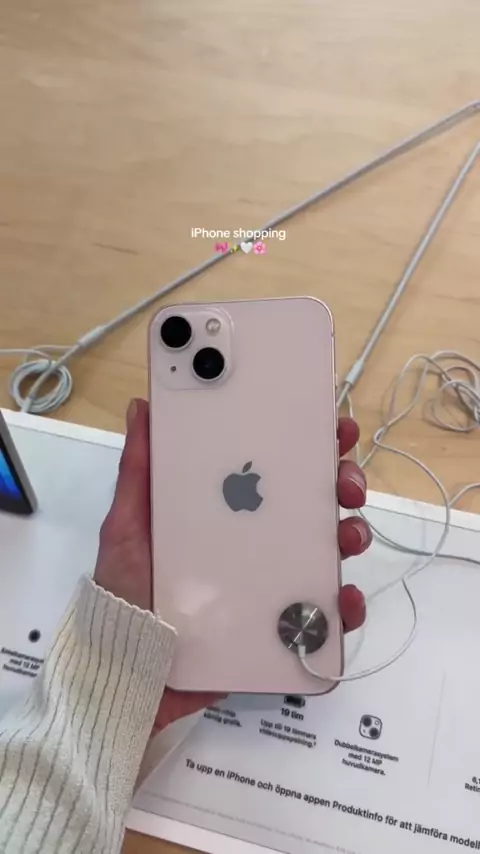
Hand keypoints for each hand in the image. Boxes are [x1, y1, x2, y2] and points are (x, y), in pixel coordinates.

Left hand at [94, 398, 370, 731]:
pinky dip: (344, 607)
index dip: (308, 442)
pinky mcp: (280, 627)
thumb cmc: (126, 588)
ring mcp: (273, 582)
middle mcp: (257, 539)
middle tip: (347, 483)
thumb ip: (138, 471)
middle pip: (315, 501)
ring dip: (352, 535)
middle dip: (343, 483)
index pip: (276, 465)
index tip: (331, 426)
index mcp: (228, 509)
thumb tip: (141, 405)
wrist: (128, 669)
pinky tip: (345, 599)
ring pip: (329, 550)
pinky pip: (325, 616)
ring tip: (350, 537)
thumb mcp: (128, 525)